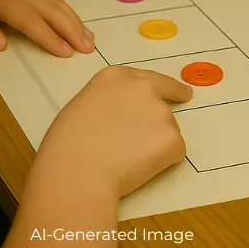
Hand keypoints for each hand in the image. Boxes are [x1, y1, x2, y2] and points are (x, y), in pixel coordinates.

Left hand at [0, 0, 94, 56]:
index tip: (66, 53)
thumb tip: (2, 45)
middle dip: (70, 28)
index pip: (29, 20)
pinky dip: (62, 7)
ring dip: (72, 18)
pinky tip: (70, 17)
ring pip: (51, 1)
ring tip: (88, 37)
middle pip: (48, 9)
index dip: (48, 37)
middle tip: (89, 48)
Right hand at [30, 66, 192, 197]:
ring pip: (167, 129)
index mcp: (116, 77)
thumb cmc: (68, 144)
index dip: (165, 89)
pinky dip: (162, 161)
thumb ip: (108, 102)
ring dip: (156, 142)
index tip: (180, 94)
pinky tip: (139, 168)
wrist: (78, 170)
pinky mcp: (172, 138)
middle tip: (160, 129)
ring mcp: (160, 112)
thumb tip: (119, 116)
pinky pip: (173, 151)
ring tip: (128, 159)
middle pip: (163, 102)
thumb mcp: (83, 106)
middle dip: (166, 112)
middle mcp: (143, 88)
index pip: (150, 79)